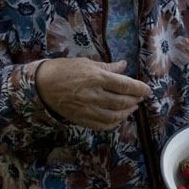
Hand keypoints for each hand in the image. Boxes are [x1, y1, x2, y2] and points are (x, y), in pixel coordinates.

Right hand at [35, 58, 151, 130]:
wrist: (41, 85)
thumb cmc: (64, 69)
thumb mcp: (86, 63)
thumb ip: (107, 67)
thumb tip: (124, 66)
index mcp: (96, 78)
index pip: (125, 85)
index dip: (139, 89)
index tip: (148, 90)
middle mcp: (94, 95)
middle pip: (122, 102)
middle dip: (135, 100)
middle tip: (140, 98)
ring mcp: (87, 109)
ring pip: (114, 116)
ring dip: (126, 112)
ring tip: (132, 107)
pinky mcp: (81, 119)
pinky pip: (102, 125)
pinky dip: (114, 123)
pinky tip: (118, 118)